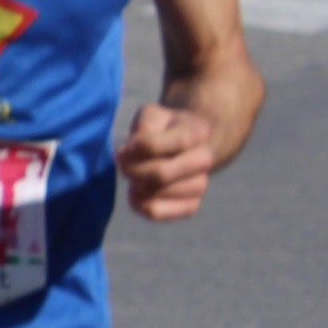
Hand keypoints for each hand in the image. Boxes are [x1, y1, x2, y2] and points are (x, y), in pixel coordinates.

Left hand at [118, 102, 218, 221]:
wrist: (183, 146)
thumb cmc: (161, 129)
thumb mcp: (151, 116)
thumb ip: (142, 129)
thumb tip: (130, 153)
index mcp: (197, 132)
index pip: (163, 144)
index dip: (136, 148)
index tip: (124, 148)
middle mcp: (204, 160)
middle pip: (160, 174)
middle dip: (132, 170)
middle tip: (123, 164)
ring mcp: (200, 184)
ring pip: (156, 192)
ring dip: (134, 184)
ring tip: (134, 174)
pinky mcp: (191, 206)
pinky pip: (156, 212)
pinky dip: (138, 203)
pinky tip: (138, 191)